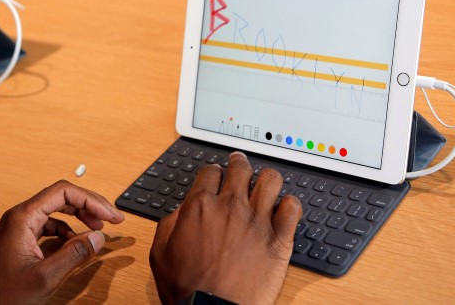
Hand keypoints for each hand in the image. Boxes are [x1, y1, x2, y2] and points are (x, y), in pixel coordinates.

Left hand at [0, 180, 124, 303]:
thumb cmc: (0, 295)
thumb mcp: (44, 277)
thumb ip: (74, 255)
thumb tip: (97, 238)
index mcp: (23, 217)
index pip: (64, 192)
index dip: (91, 201)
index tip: (110, 216)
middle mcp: (20, 216)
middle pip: (61, 198)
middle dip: (89, 207)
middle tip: (111, 219)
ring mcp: (19, 227)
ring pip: (56, 212)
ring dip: (79, 219)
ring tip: (96, 231)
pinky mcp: (20, 239)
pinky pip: (48, 227)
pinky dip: (67, 232)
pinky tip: (75, 245)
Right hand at [150, 152, 301, 304]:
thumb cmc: (187, 289)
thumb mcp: (161, 252)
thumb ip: (170, 223)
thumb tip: (183, 211)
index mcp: (200, 207)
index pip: (210, 172)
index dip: (213, 173)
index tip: (216, 176)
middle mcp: (230, 207)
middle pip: (241, 168)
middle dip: (240, 164)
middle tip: (241, 166)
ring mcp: (257, 221)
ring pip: (271, 180)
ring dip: (267, 182)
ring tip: (265, 188)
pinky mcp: (279, 239)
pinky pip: (293, 207)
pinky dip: (289, 205)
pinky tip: (283, 211)